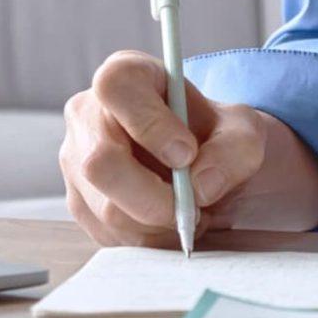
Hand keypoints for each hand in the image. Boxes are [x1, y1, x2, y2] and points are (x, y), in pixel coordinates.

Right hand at [58, 50, 317, 246]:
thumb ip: (233, 150)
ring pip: (106, 209)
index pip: (117, 89)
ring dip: (158, 225)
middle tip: (193, 207)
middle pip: (99, 163)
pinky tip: (170, 224)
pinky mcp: (80, 203)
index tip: (187, 153)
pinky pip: (108, 235)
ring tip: (190, 214)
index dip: (150, 124)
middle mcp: (87, 115)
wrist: (205, 167)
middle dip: (154, 198)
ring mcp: (74, 162)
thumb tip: (200, 185)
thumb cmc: (216, 137)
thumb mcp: (243, 133)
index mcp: (124, 76)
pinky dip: (149, 241)